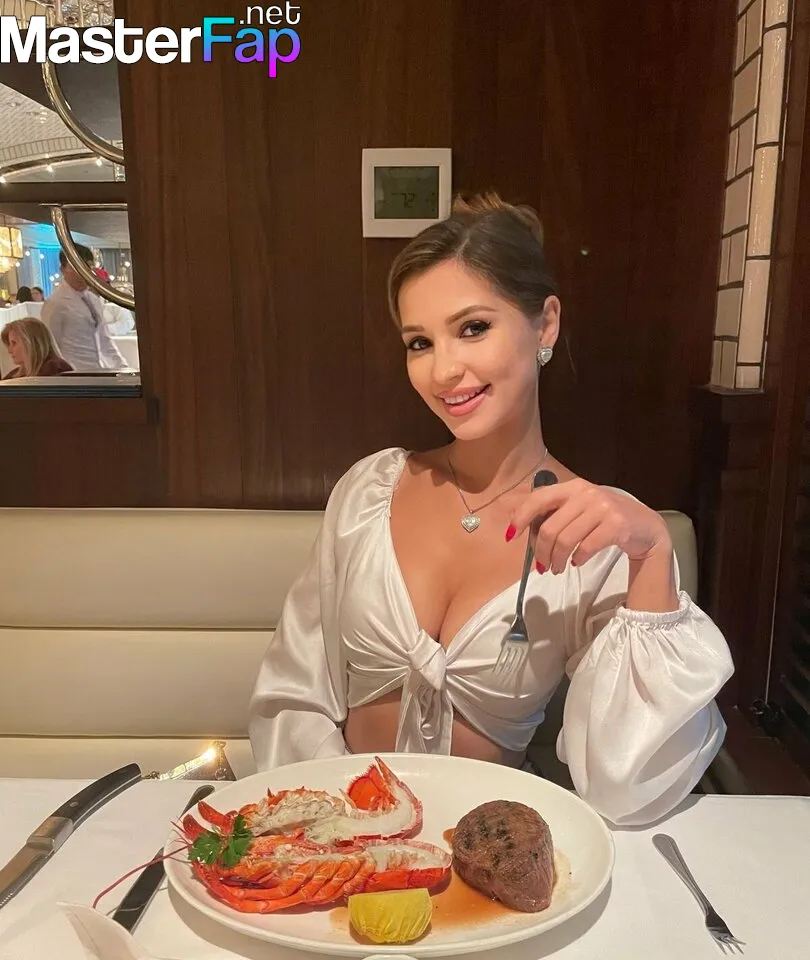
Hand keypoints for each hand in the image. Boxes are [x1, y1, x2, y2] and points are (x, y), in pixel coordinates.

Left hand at [506, 478, 671, 573]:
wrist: (645, 527)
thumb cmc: (605, 519)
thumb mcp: (579, 508)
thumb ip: (554, 513)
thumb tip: (520, 529)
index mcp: (572, 487)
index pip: (538, 499)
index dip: (521, 517)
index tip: (511, 536)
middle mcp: (586, 493)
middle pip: (549, 528)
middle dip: (540, 552)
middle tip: (542, 566)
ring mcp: (602, 507)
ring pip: (565, 540)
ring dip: (556, 560)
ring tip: (556, 569)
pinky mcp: (616, 524)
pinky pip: (585, 547)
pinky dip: (577, 559)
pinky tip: (577, 562)